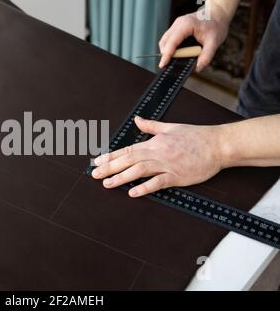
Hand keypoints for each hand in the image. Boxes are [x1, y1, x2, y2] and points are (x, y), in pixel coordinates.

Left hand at [92, 117, 226, 197]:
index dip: (111, 156)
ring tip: (107, 183)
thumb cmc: (196, 136)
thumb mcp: (171, 127)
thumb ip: (151, 126)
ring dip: (121, 177)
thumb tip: (137, 119)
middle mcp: (157, 153)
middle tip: (94, 174)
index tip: (98, 161)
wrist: (218, 145)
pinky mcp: (177, 177)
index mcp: (154, 142)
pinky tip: (132, 192)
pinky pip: (158, 182)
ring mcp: (167, 165)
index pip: (128, 150)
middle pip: (128, 161)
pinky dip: (145, 187)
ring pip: (139, 171)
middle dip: (109, 167)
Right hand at [159, 3, 230, 71]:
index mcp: (186, 24)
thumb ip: (206, 56)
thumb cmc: (216, 25)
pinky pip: (169, 39)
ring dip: (168, 51)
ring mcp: (176, 25)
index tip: (163, 65)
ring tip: (176, 59)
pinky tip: (179, 53)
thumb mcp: (214, 42)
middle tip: (171, 64)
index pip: (172, 42)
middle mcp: (178, 23)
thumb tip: (198, 68)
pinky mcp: (176, 28)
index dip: (166, 54)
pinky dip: (171, 48)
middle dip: (166, 54)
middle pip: (165, 42)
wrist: (218, 13)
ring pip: (165, 41)